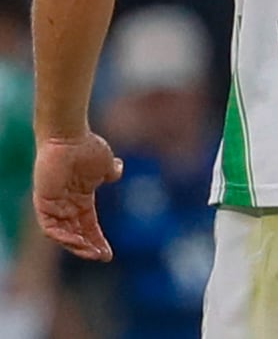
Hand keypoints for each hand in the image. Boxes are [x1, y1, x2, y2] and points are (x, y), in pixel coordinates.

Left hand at [33, 132, 123, 260]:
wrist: (70, 137)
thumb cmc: (87, 148)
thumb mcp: (105, 164)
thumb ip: (111, 171)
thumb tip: (117, 171)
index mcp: (81, 199)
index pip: (89, 226)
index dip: (98, 240)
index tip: (108, 255)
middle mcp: (66, 206)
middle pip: (76, 234)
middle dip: (88, 247)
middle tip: (101, 256)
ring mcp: (54, 205)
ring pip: (62, 235)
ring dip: (76, 245)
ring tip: (90, 252)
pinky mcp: (43, 203)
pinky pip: (49, 227)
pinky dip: (61, 236)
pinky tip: (76, 241)